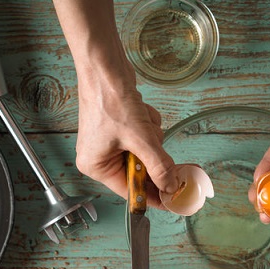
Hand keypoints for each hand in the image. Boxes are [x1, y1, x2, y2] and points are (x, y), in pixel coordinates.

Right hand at [49, 0, 177, 207]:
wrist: (105, 66)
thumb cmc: (111, 100)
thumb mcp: (140, 139)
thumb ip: (159, 166)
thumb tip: (171, 187)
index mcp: (96, 167)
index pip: (130, 191)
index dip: (153, 196)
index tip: (173, 202)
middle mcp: (100, 157)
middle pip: (140, 170)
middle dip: (152, 154)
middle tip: (155, 141)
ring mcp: (109, 142)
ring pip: (146, 151)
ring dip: (151, 136)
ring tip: (142, 119)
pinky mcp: (120, 127)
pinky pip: (144, 136)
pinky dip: (148, 124)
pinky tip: (141, 110)